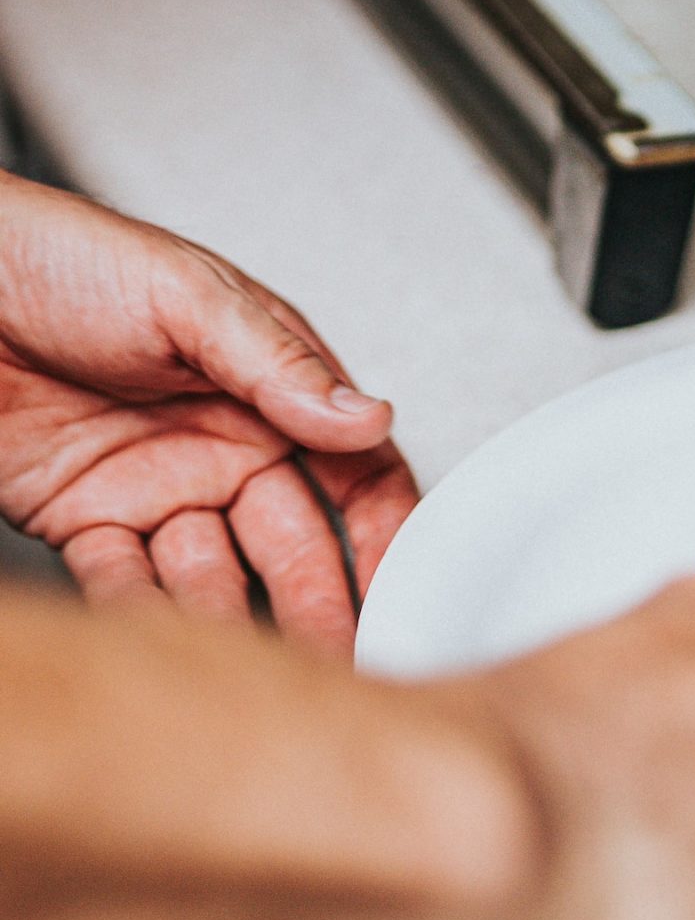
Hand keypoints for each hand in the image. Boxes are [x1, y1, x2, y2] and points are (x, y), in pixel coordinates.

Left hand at [0, 174, 417, 648]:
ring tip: (248, 661)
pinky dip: (141, 614)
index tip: (407, 593)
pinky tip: (163, 639)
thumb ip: (278, 363)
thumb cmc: (63, 258)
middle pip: (293, 546)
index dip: (388, 535)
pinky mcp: (85, 522)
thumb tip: (364, 415)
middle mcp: (222, 449)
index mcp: (267, 391)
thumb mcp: (188, 295)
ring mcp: (156, 490)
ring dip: (231, 621)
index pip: (354, 475)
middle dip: (319, 604)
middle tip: (338, 659)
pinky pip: (122, 583)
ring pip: (213, 577)